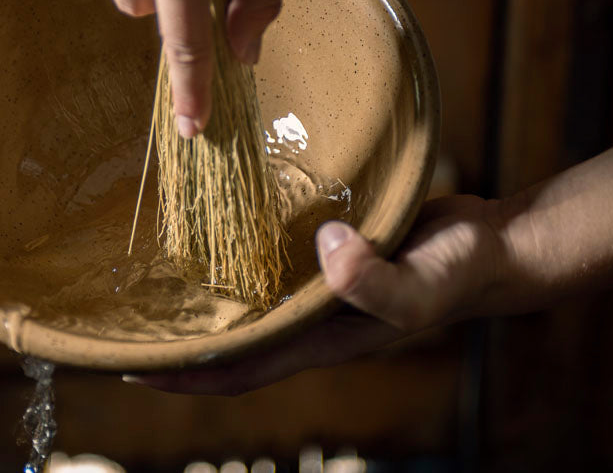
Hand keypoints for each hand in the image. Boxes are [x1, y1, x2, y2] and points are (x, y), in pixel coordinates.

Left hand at [124, 195, 505, 394]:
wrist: (488, 246)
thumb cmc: (456, 271)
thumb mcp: (421, 282)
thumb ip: (372, 279)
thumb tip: (323, 250)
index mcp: (321, 339)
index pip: (238, 370)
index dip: (184, 376)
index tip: (130, 368)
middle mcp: (308, 320)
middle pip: (229, 345)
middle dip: (178, 344)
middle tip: (124, 324)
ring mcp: (313, 290)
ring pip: (244, 306)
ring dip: (201, 304)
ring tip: (150, 283)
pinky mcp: (322, 256)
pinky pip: (267, 266)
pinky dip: (235, 263)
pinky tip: (212, 235)